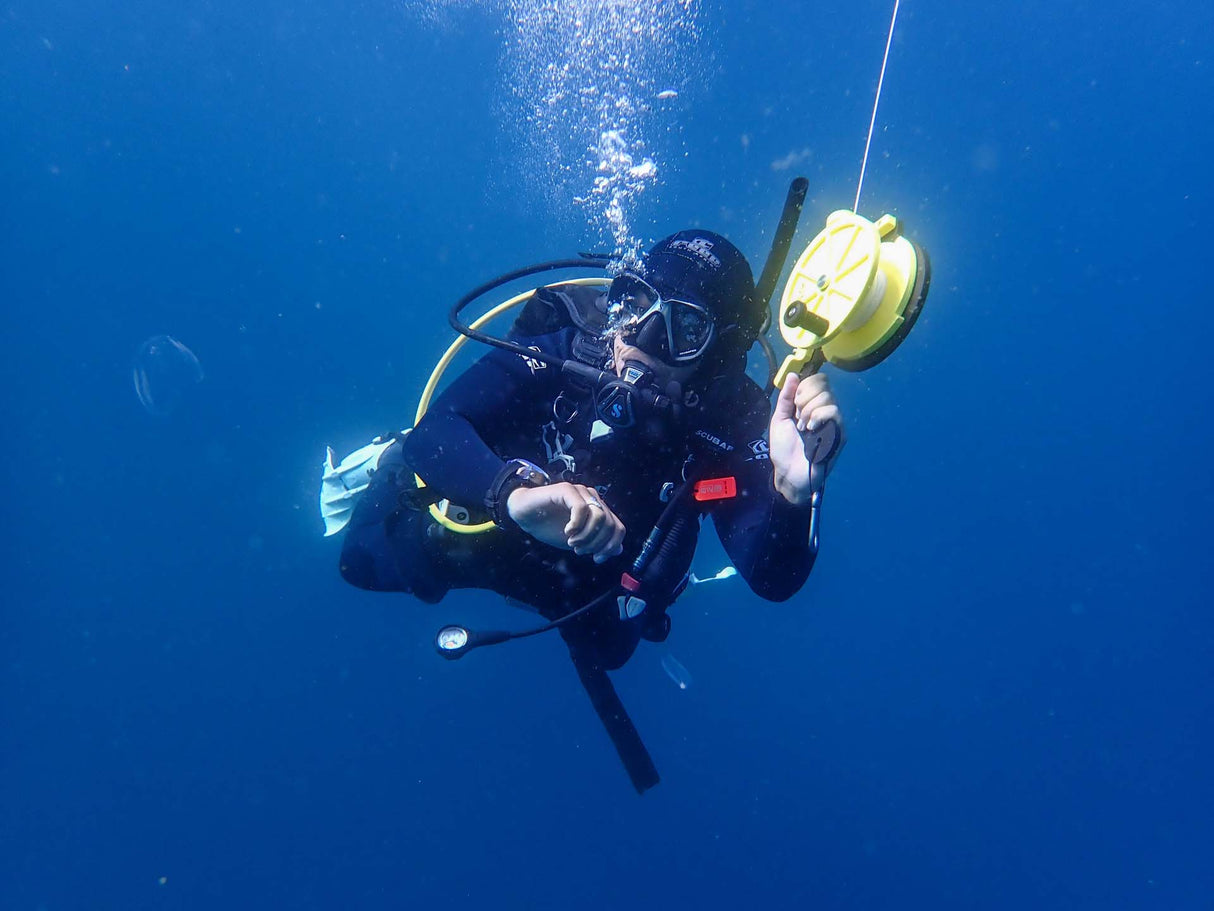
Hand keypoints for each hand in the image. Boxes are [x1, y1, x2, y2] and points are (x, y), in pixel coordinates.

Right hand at [506, 482, 625, 562]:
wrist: (524, 515)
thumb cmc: (549, 526)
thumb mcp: (577, 541)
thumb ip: (597, 543)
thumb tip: (617, 549)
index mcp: (598, 510)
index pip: (618, 529)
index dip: (610, 547)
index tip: (596, 559)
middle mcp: (593, 499)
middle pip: (610, 524)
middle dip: (596, 543)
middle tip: (579, 550)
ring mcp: (581, 492)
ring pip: (599, 516)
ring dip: (586, 535)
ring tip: (572, 542)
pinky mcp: (567, 490)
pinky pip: (581, 508)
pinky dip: (576, 525)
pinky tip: (567, 531)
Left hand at [769, 372, 845, 505]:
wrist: (789, 473)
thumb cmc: (784, 449)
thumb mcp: (779, 419)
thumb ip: (786, 397)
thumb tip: (793, 375)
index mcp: (812, 406)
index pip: (818, 380)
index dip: (805, 386)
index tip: (794, 403)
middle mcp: (826, 411)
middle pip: (823, 385)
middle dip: (804, 398)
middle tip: (797, 417)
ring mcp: (834, 422)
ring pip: (827, 397)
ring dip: (809, 411)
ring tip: (803, 428)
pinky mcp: (839, 433)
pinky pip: (834, 412)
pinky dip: (818, 416)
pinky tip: (811, 429)